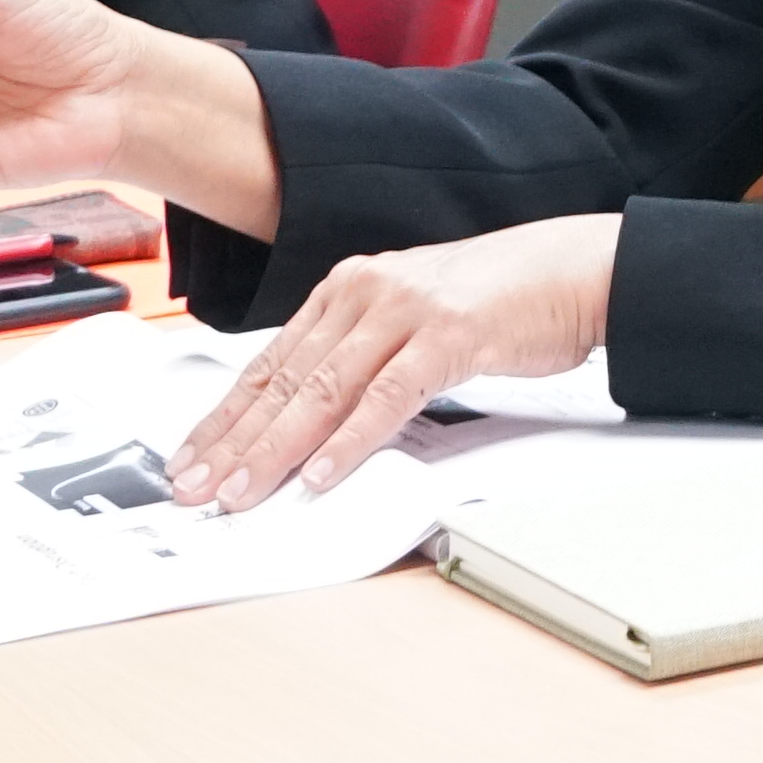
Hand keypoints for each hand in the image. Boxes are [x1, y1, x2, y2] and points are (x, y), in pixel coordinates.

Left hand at [168, 214, 620, 509]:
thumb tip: (310, 422)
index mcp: (347, 289)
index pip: (268, 364)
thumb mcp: (409, 320)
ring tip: (243, 492)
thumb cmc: (497, 301)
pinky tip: (322, 474)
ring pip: (323, 391)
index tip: (190, 460)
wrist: (571, 269)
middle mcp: (365, 293)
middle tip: (195, 489)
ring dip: (277, 450)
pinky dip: (352, 440)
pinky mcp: (448, 335)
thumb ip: (360, 357)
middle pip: (283, 381)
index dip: (223, 418)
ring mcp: (405, 311)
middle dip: (232, 443)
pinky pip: (387, 395)